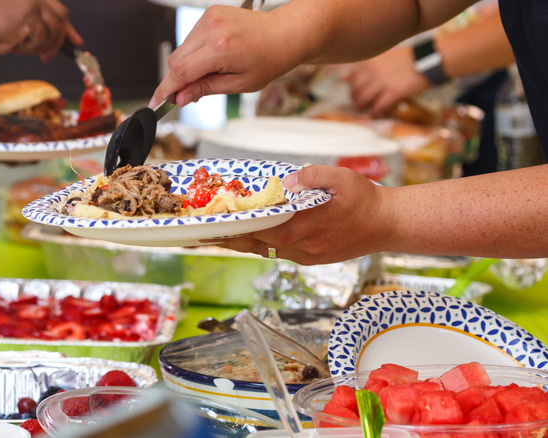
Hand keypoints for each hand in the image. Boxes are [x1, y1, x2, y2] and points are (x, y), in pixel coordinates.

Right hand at [0, 0, 81, 58]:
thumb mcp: (17, 21)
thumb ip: (38, 22)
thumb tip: (65, 36)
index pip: (57, 8)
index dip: (68, 28)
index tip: (76, 41)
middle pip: (61, 18)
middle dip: (58, 40)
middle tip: (47, 57)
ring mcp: (32, 1)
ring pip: (53, 31)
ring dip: (39, 46)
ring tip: (20, 47)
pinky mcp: (29, 14)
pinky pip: (42, 38)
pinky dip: (30, 48)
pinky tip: (14, 44)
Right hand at [150, 5, 293, 107]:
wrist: (283, 35)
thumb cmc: (268, 60)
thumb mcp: (238, 84)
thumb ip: (205, 89)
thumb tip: (180, 98)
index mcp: (221, 48)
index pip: (180, 72)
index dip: (165, 90)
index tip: (156, 103)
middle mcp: (212, 29)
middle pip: (175, 61)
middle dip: (178, 80)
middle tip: (190, 94)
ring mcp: (209, 18)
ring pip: (181, 50)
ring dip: (187, 66)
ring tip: (211, 72)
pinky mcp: (209, 14)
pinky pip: (190, 39)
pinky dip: (195, 52)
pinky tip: (213, 57)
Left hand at [217, 165, 394, 264]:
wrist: (389, 224)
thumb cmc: (365, 199)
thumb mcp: (340, 177)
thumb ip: (311, 175)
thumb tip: (286, 180)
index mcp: (305, 227)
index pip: (261, 231)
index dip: (235, 230)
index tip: (212, 228)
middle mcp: (302, 247)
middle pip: (257, 245)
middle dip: (230, 239)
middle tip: (204, 235)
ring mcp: (307, 256)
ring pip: (266, 250)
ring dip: (244, 242)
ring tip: (219, 236)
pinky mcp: (312, 259)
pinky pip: (280, 253)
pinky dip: (263, 244)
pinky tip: (250, 236)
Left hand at [345, 45, 430, 115]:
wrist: (428, 60)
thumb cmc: (406, 59)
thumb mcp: (382, 57)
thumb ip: (364, 67)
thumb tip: (343, 78)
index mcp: (369, 62)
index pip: (352, 79)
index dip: (353, 89)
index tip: (357, 93)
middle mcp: (373, 71)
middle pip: (355, 91)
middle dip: (356, 100)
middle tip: (360, 104)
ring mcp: (382, 82)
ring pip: (363, 100)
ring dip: (364, 108)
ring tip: (367, 109)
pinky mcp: (393, 92)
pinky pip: (378, 107)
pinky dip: (375, 112)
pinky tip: (377, 113)